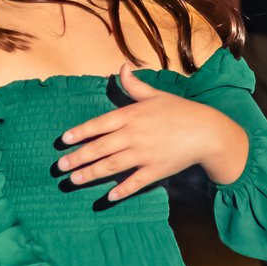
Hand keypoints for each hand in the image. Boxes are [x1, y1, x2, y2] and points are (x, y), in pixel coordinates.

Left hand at [56, 66, 248, 195]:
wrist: (206, 131)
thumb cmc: (181, 111)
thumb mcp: (156, 95)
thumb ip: (134, 85)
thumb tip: (121, 68)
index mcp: (132, 116)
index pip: (99, 124)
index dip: (80, 132)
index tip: (63, 141)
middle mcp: (134, 135)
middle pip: (100, 148)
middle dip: (78, 157)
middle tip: (60, 167)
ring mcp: (144, 154)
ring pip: (112, 166)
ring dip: (91, 174)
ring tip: (74, 180)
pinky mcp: (156, 170)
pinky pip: (135, 182)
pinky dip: (121, 190)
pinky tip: (108, 197)